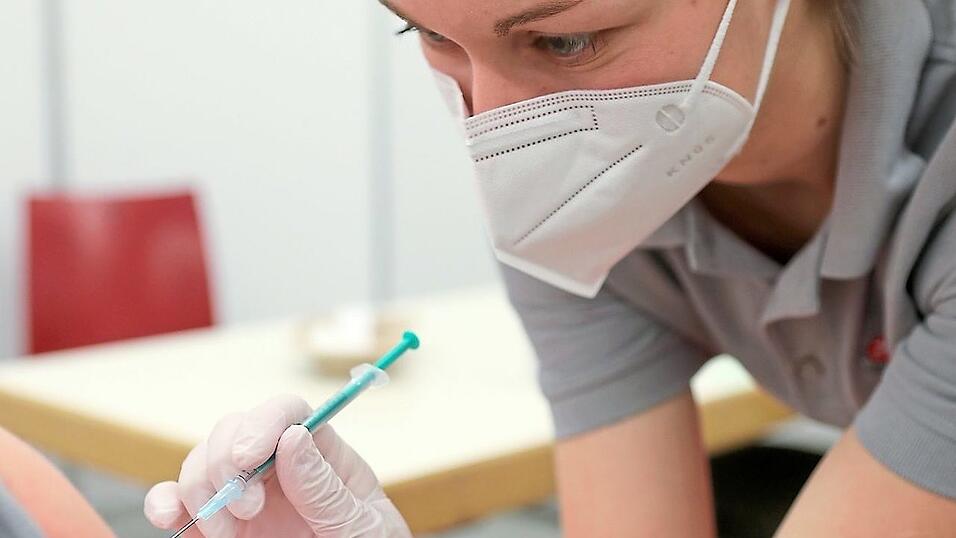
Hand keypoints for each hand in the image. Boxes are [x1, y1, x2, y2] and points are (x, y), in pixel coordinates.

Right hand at [144, 395, 410, 537]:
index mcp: (321, 454)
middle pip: (235, 431)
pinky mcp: (219, 526)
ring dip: (201, 487)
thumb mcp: (361, 522)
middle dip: (226, 461)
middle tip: (246, 506)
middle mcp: (277, 466)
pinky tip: (171, 515)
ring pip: (203, 461)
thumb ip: (325, 488)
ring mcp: (244, 493)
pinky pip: (179, 502)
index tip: (250, 454)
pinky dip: (165, 502)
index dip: (264, 421)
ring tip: (228, 530)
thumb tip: (293, 436)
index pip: (288, 412)